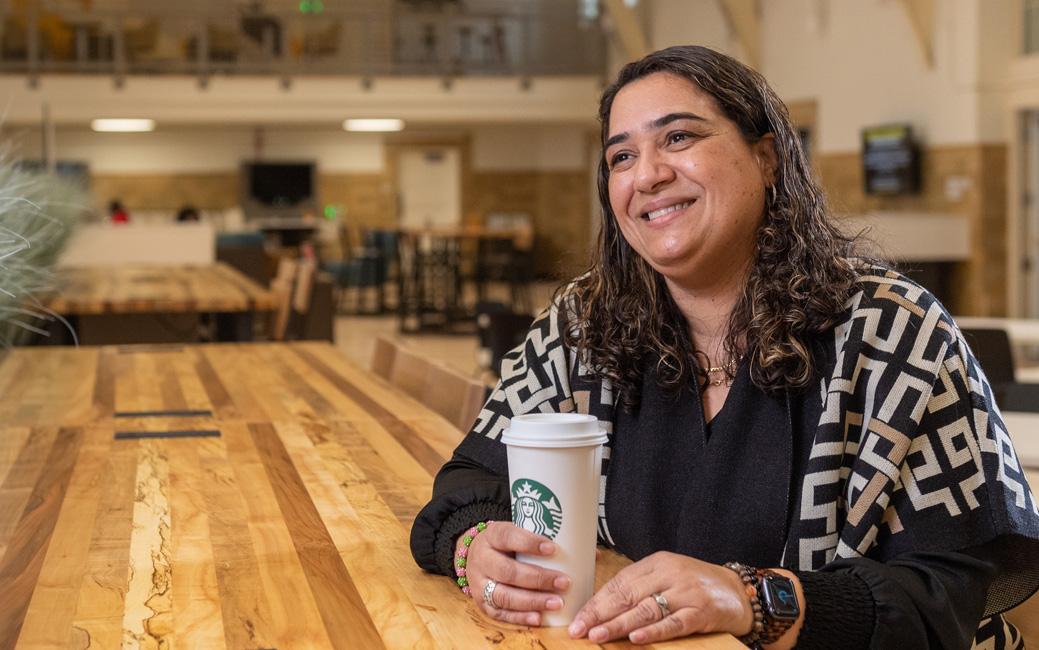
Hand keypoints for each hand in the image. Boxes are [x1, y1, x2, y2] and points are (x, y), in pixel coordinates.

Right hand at [460, 522, 572, 625]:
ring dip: (533, 601)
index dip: (529, 543)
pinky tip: (539, 617)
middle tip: (564, 582)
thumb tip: (588, 551)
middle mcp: (482, 560)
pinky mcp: (482, 603)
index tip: (553, 549)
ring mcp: (479, 584)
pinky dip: (521, 616)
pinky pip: (500, 613)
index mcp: (491, 536)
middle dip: (538, 579)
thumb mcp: (516, 533)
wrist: (475, 555)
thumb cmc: (506, 544)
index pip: (508, 537)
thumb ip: (543, 539)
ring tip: (557, 603)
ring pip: (503, 595)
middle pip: (507, 571)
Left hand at [567, 551, 752, 644]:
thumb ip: (641, 587)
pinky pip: (674, 624)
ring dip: (619, 625)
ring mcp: (687, 593)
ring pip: (646, 610)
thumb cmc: (698, 585)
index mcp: (657, 562)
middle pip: (628, 595)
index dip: (597, 601)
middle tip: (580, 629)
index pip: (620, 582)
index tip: (579, 617)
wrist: (741, 592)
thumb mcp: (668, 576)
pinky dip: (654, 632)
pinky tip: (635, 638)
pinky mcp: (702, 612)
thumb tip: (603, 608)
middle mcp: (670, 574)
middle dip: (600, 614)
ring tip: (598, 635)